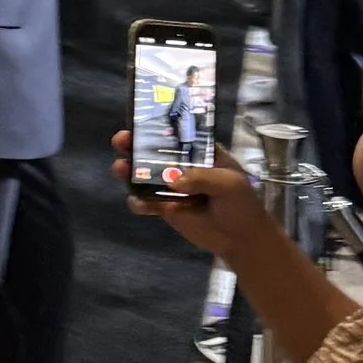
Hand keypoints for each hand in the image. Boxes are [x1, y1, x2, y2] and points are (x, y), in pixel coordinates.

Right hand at [109, 127, 261, 260]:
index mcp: (200, 153)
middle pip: (153, 152)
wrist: (243, 240)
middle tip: (121, 141)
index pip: (176, 134)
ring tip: (119, 169)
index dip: (157, 127)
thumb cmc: (241, 204)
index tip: (140, 122)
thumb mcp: (229, 184)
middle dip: (135, 144)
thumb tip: (173, 181)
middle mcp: (182, 166)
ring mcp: (172, 188)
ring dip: (129, 170)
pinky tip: (135, 202)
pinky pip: (146, 203)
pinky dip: (137, 201)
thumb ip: (202, 178)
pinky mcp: (166, 208)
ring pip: (145, 175)